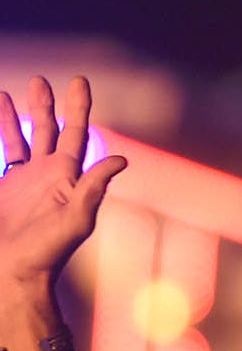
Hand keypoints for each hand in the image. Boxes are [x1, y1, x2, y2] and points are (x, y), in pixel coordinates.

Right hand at [0, 76, 125, 294]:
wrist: (14, 270)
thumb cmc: (49, 250)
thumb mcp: (77, 219)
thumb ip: (95, 187)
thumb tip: (121, 158)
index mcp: (69, 176)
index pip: (76, 132)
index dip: (78, 107)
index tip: (79, 80)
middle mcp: (50, 174)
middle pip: (50, 129)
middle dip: (46, 104)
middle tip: (42, 80)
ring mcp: (27, 180)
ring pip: (24, 138)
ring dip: (20, 115)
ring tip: (12, 91)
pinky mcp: (7, 187)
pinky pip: (6, 153)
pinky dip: (1, 134)